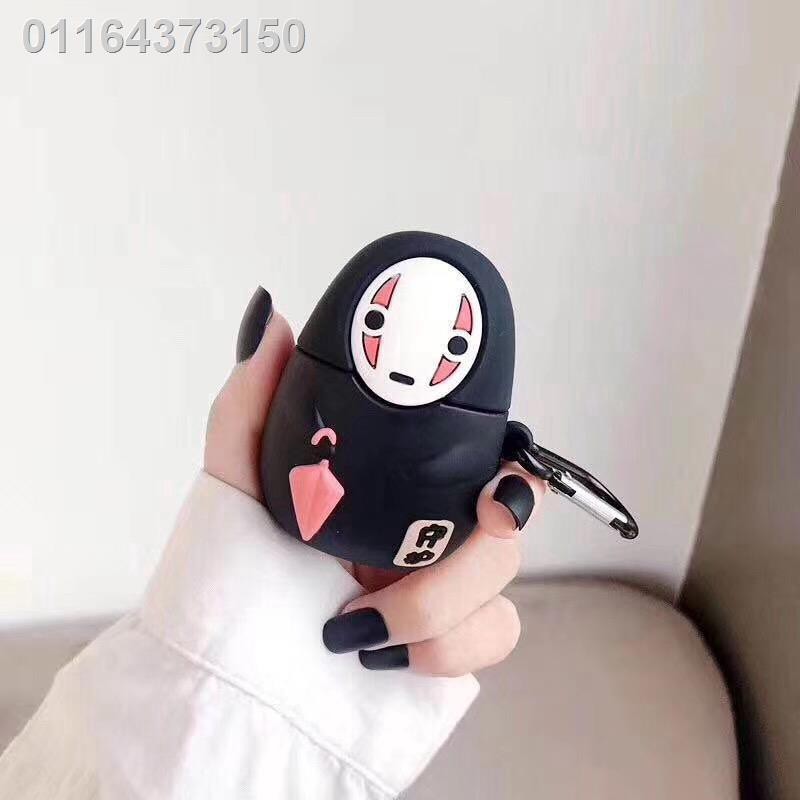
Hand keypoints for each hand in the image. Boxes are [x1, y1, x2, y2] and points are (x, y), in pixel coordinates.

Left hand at [205, 288, 545, 676]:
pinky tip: (378, 652)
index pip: (484, 459)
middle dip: (469, 555)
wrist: (220, 673)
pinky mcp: (449, 646)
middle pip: (510, 522)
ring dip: (437, 608)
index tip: (492, 488)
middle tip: (404, 571)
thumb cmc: (228, 576)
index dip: (509, 469)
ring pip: (506, 584)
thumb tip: (273, 318)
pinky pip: (494, 637)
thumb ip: (250, 405)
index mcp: (396, 490)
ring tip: (352, 622)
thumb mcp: (235, 487)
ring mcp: (444, 594)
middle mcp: (430, 533)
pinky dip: (445, 649)